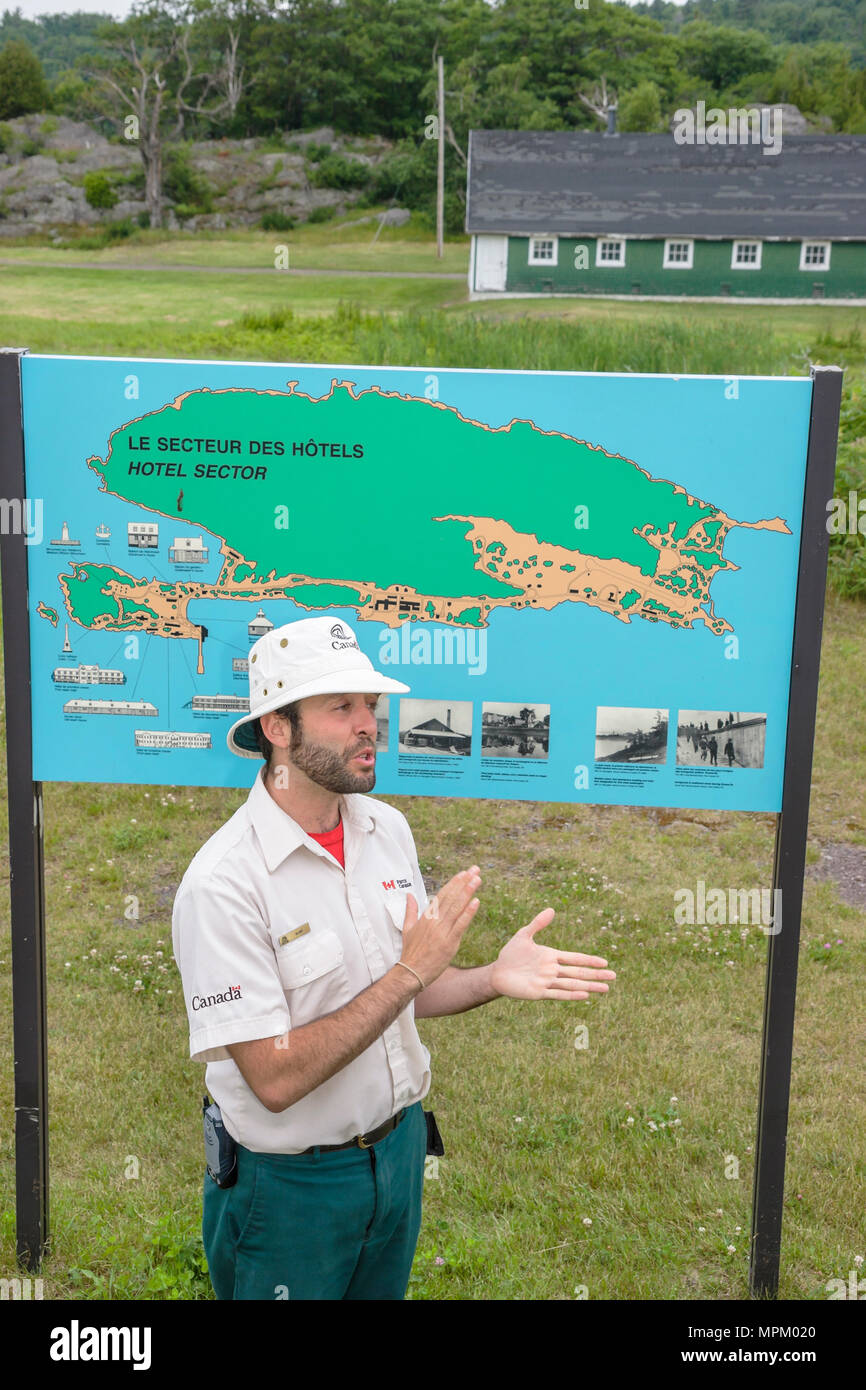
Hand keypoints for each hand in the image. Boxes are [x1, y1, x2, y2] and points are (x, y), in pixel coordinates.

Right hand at [399, 866, 481, 988]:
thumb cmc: (410, 952)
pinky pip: (460, 924)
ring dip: (467, 892)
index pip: (442, 895)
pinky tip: (476, 901)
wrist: (411, 972)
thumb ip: (410, 910)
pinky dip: (468, 912)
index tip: (463, 873)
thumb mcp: (407, 928)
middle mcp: (434, 921)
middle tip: (474, 870)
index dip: (454, 883)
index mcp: (426, 917)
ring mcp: (442, 931)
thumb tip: (409, 895)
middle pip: (451, 897)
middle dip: (464, 882)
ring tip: (477, 879)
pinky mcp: (449, 943)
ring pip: (457, 907)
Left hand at [490, 907, 615, 1000]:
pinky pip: (558, 994)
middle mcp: (552, 970)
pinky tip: (585, 995)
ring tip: (605, 989)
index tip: (605, 962)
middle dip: (596, 974)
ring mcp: (547, 982)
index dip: (589, 960)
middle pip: (578, 972)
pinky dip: (571, 994)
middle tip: (614, 976)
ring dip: (589, 986)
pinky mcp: (539, 992)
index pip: (575, 958)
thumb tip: (552, 909)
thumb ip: (537, 924)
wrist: (497, 972)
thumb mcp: (523, 935)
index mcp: (551, 956)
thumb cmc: (510, 954)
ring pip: (572, 984)